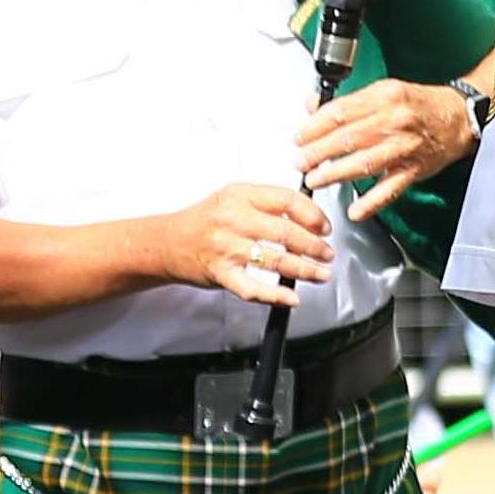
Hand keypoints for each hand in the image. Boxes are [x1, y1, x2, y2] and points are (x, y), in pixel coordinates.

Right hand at [159, 183, 331, 306]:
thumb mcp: (232, 198)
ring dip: (304, 270)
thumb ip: (265, 202)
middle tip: (327, 253)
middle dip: (314, 246)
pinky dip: (275, 295)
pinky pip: (252, 288)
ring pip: (275, 260)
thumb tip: (307, 214)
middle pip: (286, 232)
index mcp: (240, 195)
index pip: (287, 199)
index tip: (324, 227)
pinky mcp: (220, 273)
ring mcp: (226, 248)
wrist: (167, 242)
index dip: (312, 214)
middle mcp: (233, 219)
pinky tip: (292, 298)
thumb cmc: (203, 222)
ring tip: (320, 274)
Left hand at [296, 80, 475, 220]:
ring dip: (336, 173)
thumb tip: (311, 106)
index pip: (341, 112)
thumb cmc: (418, 104)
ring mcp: (405, 147)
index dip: (315, 127)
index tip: (299, 137)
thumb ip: (347, 102)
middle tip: (300, 162)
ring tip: (315, 180)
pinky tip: (355, 210)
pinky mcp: (414, 169)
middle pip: (349, 137)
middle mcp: (395, 120)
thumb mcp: (383, 92)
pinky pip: (391, 188)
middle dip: (318, 152)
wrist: (459, 117)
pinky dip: (372, 202)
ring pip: (365, 162)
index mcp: (384, 96)